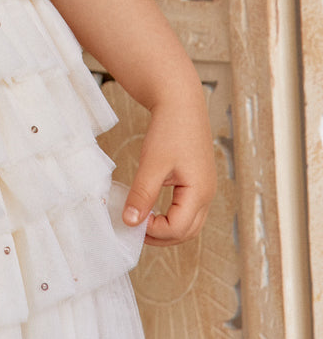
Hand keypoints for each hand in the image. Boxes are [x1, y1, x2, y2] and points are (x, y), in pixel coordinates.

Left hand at [122, 93, 215, 245]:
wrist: (181, 102)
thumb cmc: (170, 129)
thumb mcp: (152, 163)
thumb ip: (142, 194)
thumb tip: (130, 222)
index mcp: (200, 192)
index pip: (177, 228)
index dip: (153, 231)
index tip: (132, 220)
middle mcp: (207, 194)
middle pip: (187, 232)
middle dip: (160, 236)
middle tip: (134, 230)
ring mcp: (205, 188)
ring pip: (189, 223)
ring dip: (166, 229)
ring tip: (140, 222)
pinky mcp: (198, 181)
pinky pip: (187, 210)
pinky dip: (170, 216)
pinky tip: (151, 209)